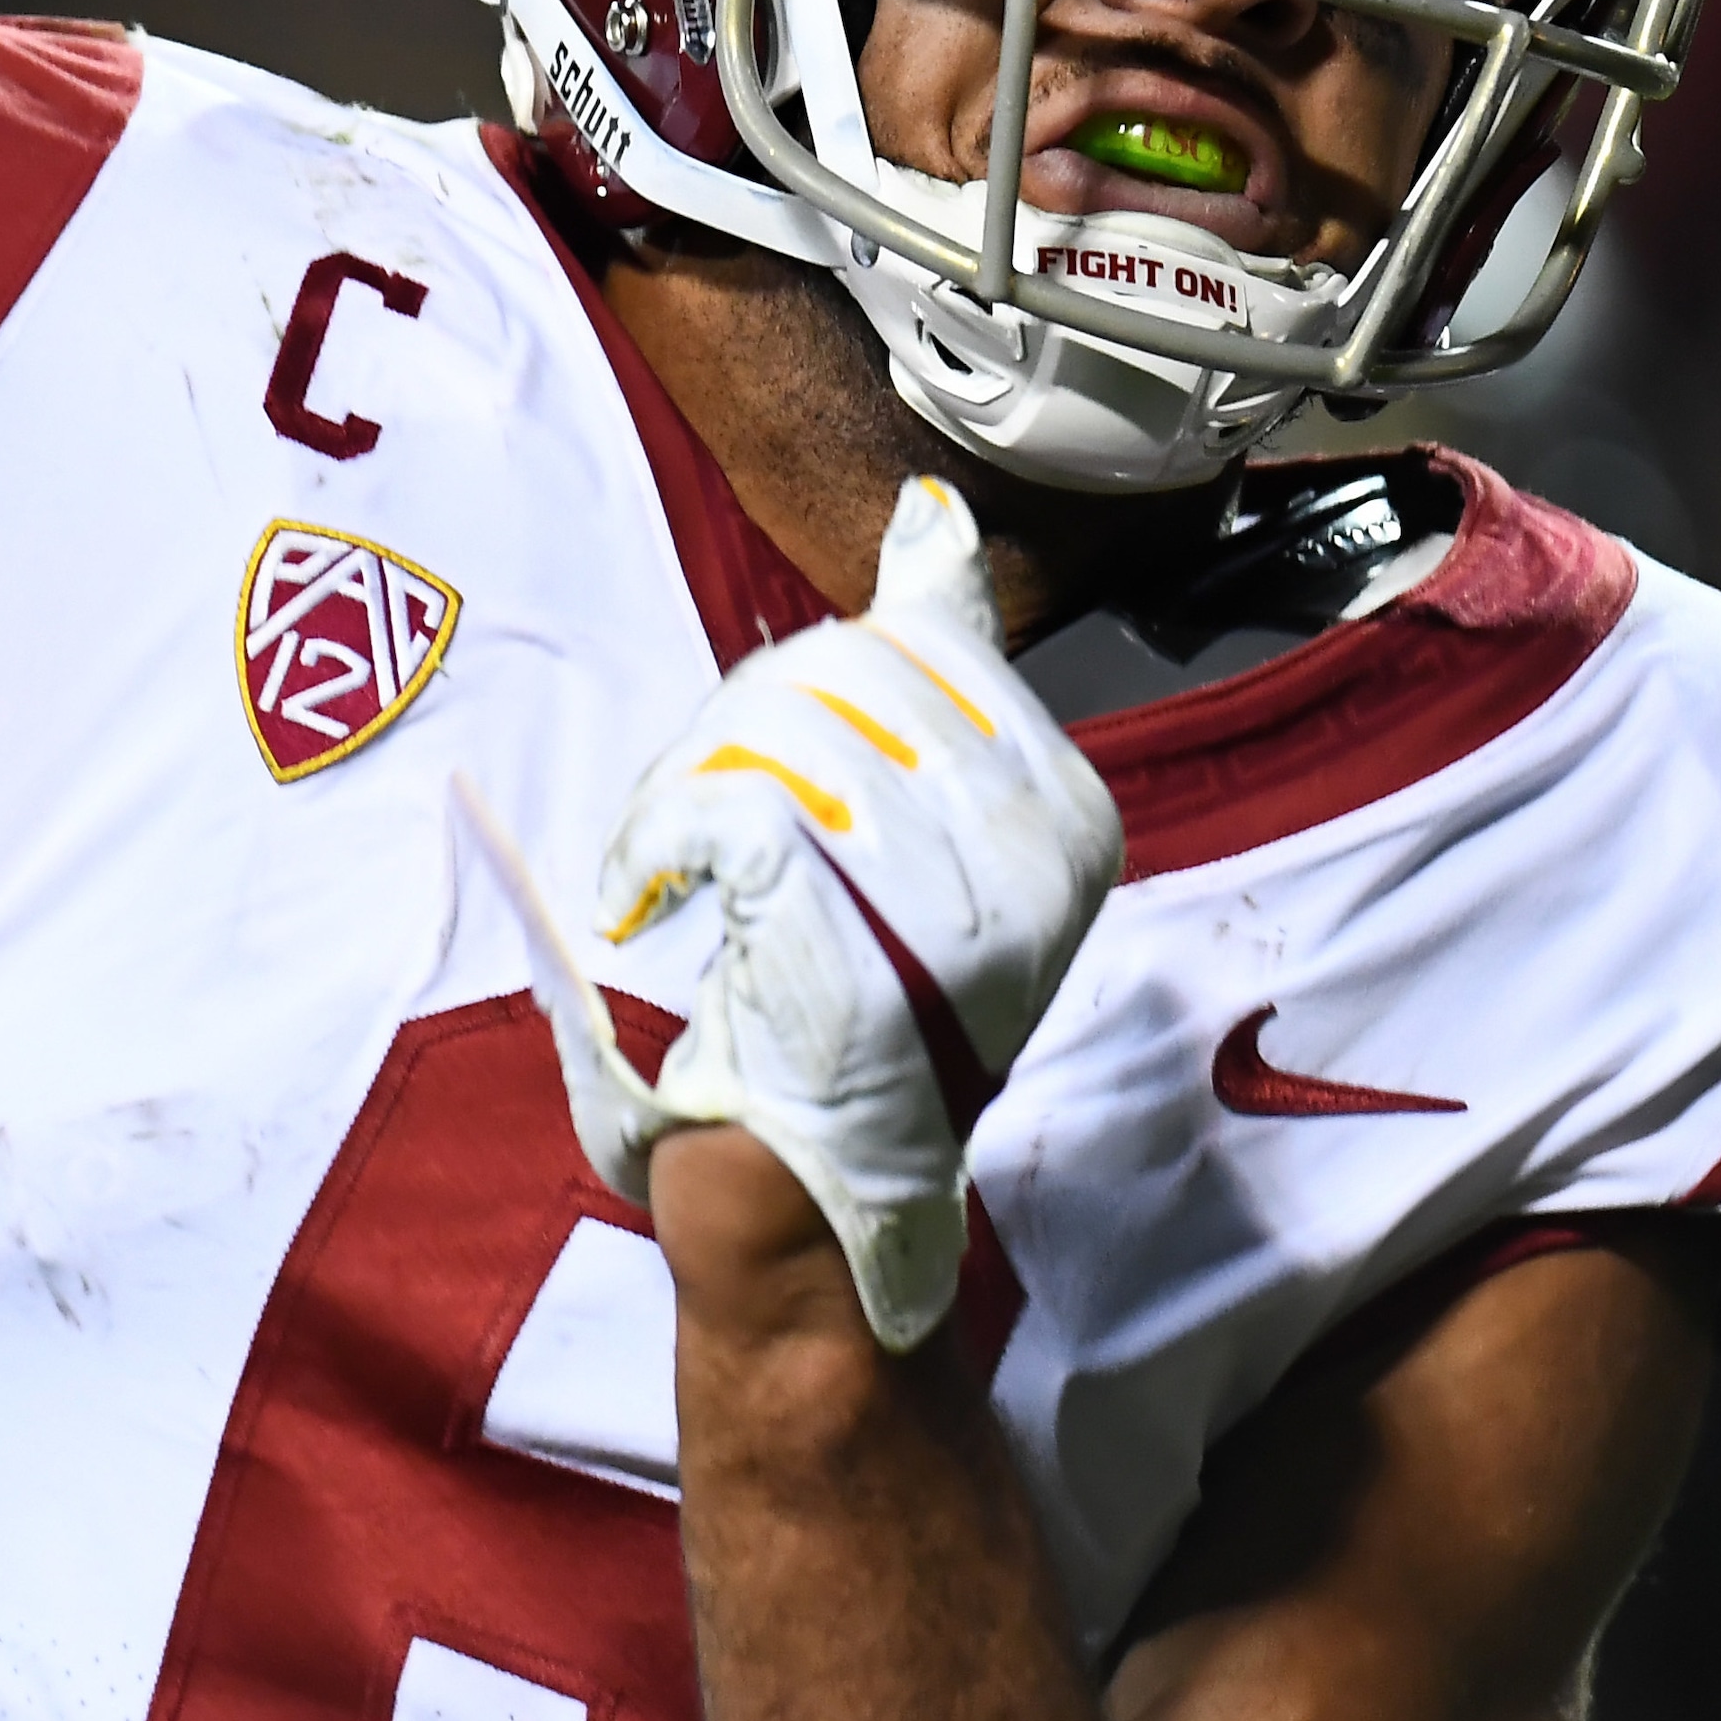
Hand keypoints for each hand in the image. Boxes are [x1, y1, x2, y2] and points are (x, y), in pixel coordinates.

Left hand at [464, 476, 1120, 1353]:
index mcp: (1071, 813)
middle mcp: (1039, 848)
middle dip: (732, 741)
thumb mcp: (916, 830)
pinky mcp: (852, 935)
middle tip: (710, 848)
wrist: (808, 1205)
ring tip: (682, 886)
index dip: (808, 699)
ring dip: (682, 800)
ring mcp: (955, 896)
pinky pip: (718, 803)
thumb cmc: (846, 1026)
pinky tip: (652, 907)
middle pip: (832, 672)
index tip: (786, 804)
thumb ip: (933, 675)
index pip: (913, 642)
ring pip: (766, 728)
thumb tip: (932, 515)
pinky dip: (649, 845)